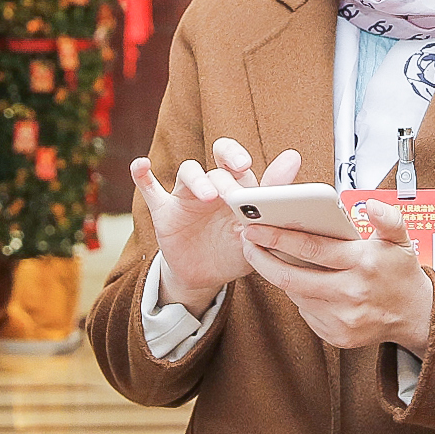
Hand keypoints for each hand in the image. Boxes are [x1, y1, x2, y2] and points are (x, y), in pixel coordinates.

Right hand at [131, 139, 302, 308]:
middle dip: (223, 172)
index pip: (234, 160)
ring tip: (207, 196)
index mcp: (236, 187)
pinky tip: (141, 165)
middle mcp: (212, 186)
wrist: (207, 278)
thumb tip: (293, 157)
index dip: (237, 156)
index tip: (245, 166)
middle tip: (234, 184)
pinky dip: (143, 177)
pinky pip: (151, 190)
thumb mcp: (257, 229)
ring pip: (188, 173)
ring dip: (197, 180)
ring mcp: (186, 197)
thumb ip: (272, 193)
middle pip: (213, 164)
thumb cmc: (237, 250)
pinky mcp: (165, 212)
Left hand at [239, 198, 433, 354]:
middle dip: (262, 259)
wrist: (416, 316)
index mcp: (362, 264)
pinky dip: (298, 295)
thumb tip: (372, 205)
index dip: (278, 237)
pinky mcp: (336, 335)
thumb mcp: (401, 240)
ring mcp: (342, 318)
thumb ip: (388, 218)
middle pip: (292, 277)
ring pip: (295, 295)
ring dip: (278, 276)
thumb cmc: (402, 274)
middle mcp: (350, 293)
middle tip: (247, 242)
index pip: (312, 249)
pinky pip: (305, 312)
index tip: (255, 227)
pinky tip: (297, 281)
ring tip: (267, 257)